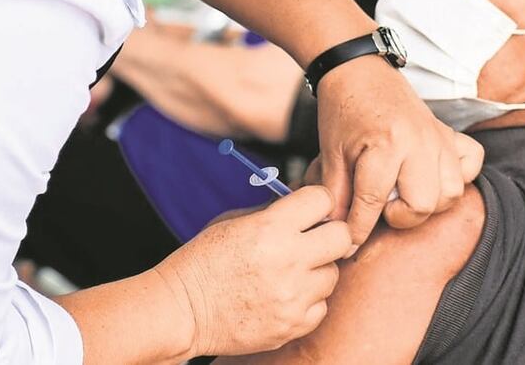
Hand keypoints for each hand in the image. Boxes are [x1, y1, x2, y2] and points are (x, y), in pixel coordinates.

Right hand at [154, 186, 351, 356]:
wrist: (183, 310)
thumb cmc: (204, 260)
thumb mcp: (233, 221)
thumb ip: (273, 211)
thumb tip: (305, 200)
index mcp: (270, 228)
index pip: (323, 199)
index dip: (317, 201)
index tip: (311, 209)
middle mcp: (288, 261)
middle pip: (341, 236)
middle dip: (329, 233)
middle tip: (313, 239)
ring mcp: (293, 296)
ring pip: (332, 274)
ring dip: (317, 270)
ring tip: (291, 272)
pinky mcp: (293, 325)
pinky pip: (321, 306)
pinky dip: (308, 300)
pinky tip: (286, 295)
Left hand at [316, 55, 483, 247]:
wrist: (358, 70)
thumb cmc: (342, 111)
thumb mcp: (330, 153)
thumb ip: (336, 196)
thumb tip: (337, 233)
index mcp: (385, 145)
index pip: (374, 203)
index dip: (357, 230)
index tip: (347, 245)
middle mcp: (419, 142)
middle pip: (423, 204)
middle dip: (399, 215)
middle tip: (380, 204)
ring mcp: (439, 137)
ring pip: (451, 192)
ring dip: (428, 201)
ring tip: (404, 191)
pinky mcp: (449, 133)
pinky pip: (472, 162)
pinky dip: (459, 175)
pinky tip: (433, 174)